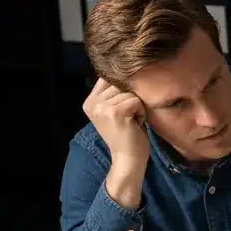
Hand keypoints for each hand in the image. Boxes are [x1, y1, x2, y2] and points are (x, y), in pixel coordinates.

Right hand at [83, 77, 149, 208]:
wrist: (128, 160)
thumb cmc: (127, 135)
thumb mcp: (114, 111)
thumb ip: (113, 93)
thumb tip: (123, 69)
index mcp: (89, 102)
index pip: (107, 79)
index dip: (122, 90)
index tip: (124, 109)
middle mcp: (92, 103)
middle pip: (120, 84)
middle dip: (131, 100)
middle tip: (129, 119)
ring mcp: (102, 107)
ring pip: (129, 92)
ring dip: (137, 107)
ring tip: (132, 122)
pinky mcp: (115, 112)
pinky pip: (136, 101)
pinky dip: (141, 113)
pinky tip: (135, 125)